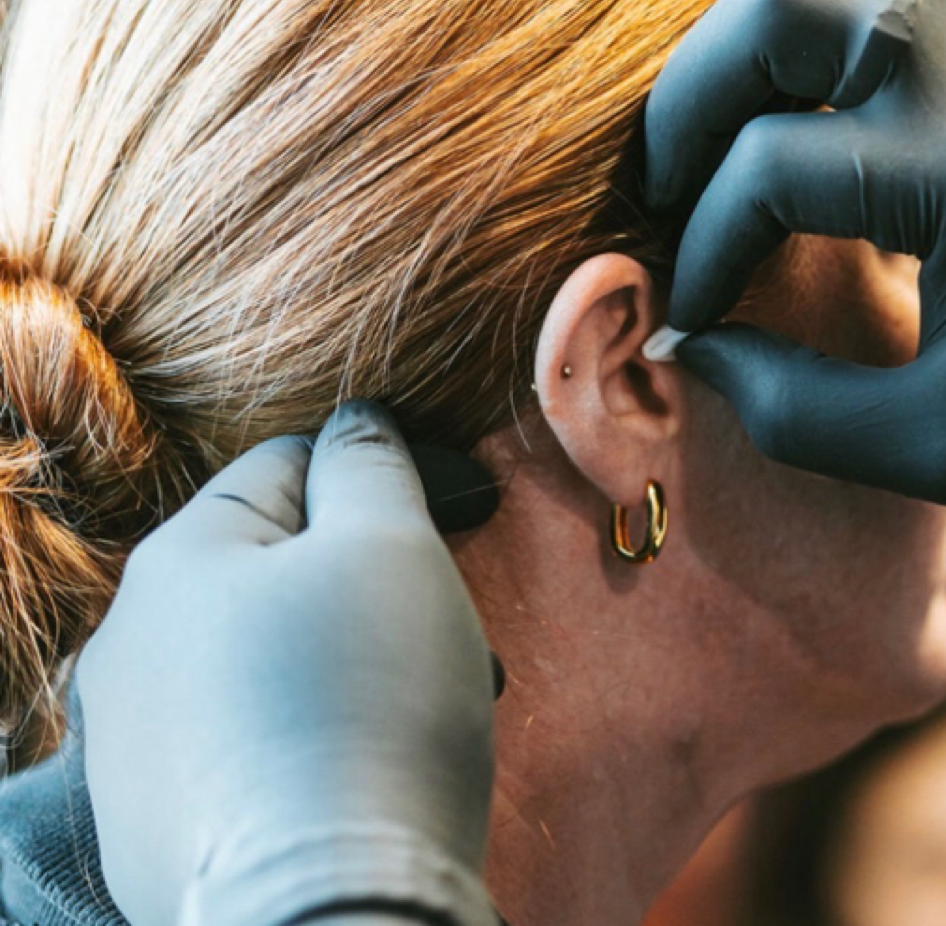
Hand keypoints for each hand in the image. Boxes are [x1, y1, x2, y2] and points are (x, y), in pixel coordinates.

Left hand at [76, 401, 501, 925]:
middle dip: (371, 578)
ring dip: (351, 655)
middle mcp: (134, 644)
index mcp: (179, 559)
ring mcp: (136, 741)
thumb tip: (357, 420)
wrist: (329, 912)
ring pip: (267, 654)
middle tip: (444, 622)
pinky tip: (363, 761)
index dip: (379, 473)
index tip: (460, 505)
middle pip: (277, 567)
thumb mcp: (386, 545)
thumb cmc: (366, 703)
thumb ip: (369, 463)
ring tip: (420, 697)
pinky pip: (250, 735)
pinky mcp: (160, 821)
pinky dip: (313, 728)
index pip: (287, 465)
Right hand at [645, 0, 945, 507]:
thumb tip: (692, 345)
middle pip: (772, 14)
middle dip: (685, 110)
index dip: (701, 253)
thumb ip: (790, 408)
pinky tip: (808, 73)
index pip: (765, 174)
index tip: (693, 316)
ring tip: (730, 113)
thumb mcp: (932, 443)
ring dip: (755, 24)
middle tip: (664, 191)